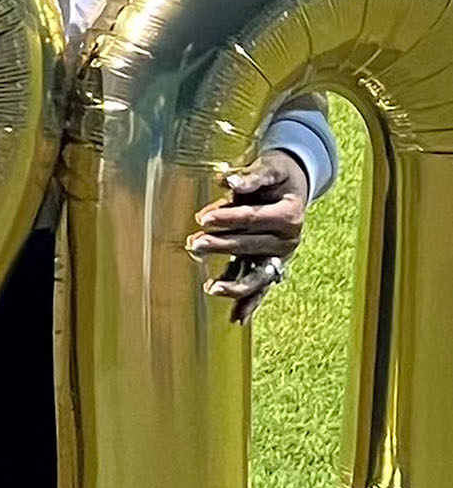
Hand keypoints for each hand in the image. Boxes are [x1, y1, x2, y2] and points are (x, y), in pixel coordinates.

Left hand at [186, 151, 309, 325]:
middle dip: (221, 246)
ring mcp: (281, 257)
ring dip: (234, 284)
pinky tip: (236, 320)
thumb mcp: (268, 168)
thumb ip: (249, 177)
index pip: (253, 218)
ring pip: (257, 275)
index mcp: (290, 214)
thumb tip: (227, 181)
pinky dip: (250, 303)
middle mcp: (289, 240)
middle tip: (194, 244)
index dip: (228, 217)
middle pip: (251, 246)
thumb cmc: (277, 175)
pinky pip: (261, 288)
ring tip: (211, 288)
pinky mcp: (273, 267)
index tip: (202, 218)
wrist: (293, 185)